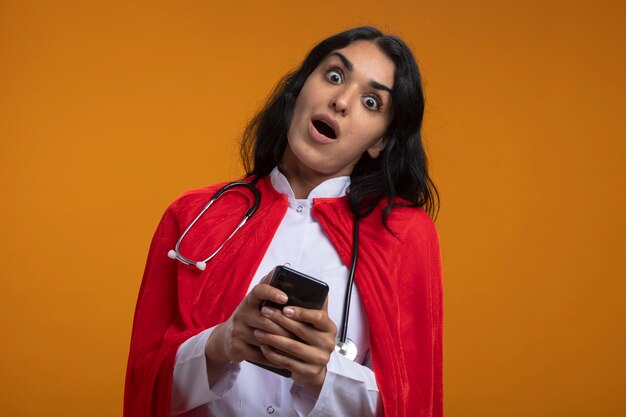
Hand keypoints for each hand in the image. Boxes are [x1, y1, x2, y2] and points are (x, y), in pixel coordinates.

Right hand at [204, 270, 291, 384]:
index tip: (285, 297)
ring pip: (266, 338)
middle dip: (287, 326)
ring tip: (300, 345)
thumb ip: (269, 286)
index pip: (258, 291)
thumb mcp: (255, 302)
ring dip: (283, 343)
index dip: (271, 292)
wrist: (225, 339)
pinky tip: (288, 359)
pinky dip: (276, 358)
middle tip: (305, 330)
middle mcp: (242, 314)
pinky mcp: (237, 348)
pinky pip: (261, 355)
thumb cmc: (249, 317)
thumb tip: (284, 268)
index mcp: (249, 301)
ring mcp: (238, 332)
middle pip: (268, 320)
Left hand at [253, 298, 336, 394]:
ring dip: (272, 338)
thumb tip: (300, 283)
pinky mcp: (309, 372)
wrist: (314, 368)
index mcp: (329, 328)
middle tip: (264, 312)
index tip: (285, 308)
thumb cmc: (310, 339)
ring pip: (292, 346)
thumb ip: (310, 305)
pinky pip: (287, 362)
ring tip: (258, 331)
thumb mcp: (314, 323)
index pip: (318, 316)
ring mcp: (319, 359)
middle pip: (301, 330)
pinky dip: (273, 354)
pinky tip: (263, 347)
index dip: (301, 312)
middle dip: (279, 320)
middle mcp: (327, 344)